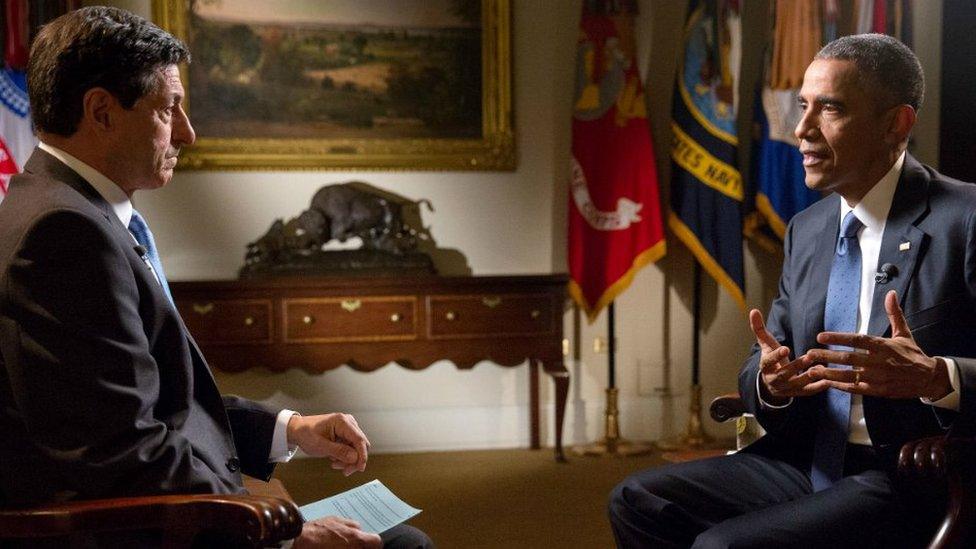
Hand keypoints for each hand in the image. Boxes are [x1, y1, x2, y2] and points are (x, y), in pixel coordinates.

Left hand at [287, 413, 369, 475]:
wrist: (298, 430)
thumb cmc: (306, 434)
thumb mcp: (320, 445)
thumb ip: (338, 451)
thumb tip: (355, 458)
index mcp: (342, 422)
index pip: (359, 440)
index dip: (362, 455)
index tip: (359, 468)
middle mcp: (348, 423)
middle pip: (361, 445)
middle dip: (354, 460)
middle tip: (344, 471)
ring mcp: (348, 428)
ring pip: (357, 448)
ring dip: (348, 460)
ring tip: (335, 464)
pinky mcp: (346, 434)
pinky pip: (352, 448)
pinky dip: (345, 456)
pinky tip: (335, 459)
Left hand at [292, 516, 381, 548]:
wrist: (296, 543)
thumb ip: (354, 548)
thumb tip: (358, 547)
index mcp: (355, 539)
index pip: (376, 541)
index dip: (374, 548)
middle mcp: (350, 527)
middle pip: (363, 533)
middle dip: (359, 542)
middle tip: (351, 548)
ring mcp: (339, 520)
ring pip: (352, 527)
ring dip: (349, 535)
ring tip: (339, 544)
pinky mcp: (328, 518)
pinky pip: (340, 523)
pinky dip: (339, 530)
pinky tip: (330, 538)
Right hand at [750, 309, 828, 400]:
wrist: (771, 381)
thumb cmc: (771, 357)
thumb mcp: (765, 344)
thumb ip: (759, 328)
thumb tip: (753, 310)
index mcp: (765, 366)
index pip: (768, 361)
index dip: (776, 356)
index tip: (786, 349)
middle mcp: (773, 379)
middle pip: (784, 374)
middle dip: (796, 366)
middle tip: (809, 357)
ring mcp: (784, 388)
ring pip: (796, 384)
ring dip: (808, 377)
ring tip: (820, 369)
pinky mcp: (795, 393)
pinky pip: (806, 392)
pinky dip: (817, 388)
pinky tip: (828, 381)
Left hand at [805, 290, 951, 399]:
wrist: (928, 378)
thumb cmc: (912, 354)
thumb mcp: (903, 333)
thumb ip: (894, 314)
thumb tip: (891, 293)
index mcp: (883, 346)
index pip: (857, 340)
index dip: (838, 337)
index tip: (821, 336)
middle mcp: (879, 362)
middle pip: (848, 358)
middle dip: (827, 356)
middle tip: (808, 354)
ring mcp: (878, 378)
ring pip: (849, 375)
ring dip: (829, 373)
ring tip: (812, 370)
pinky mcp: (878, 391)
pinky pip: (856, 389)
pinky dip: (841, 386)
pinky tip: (827, 384)